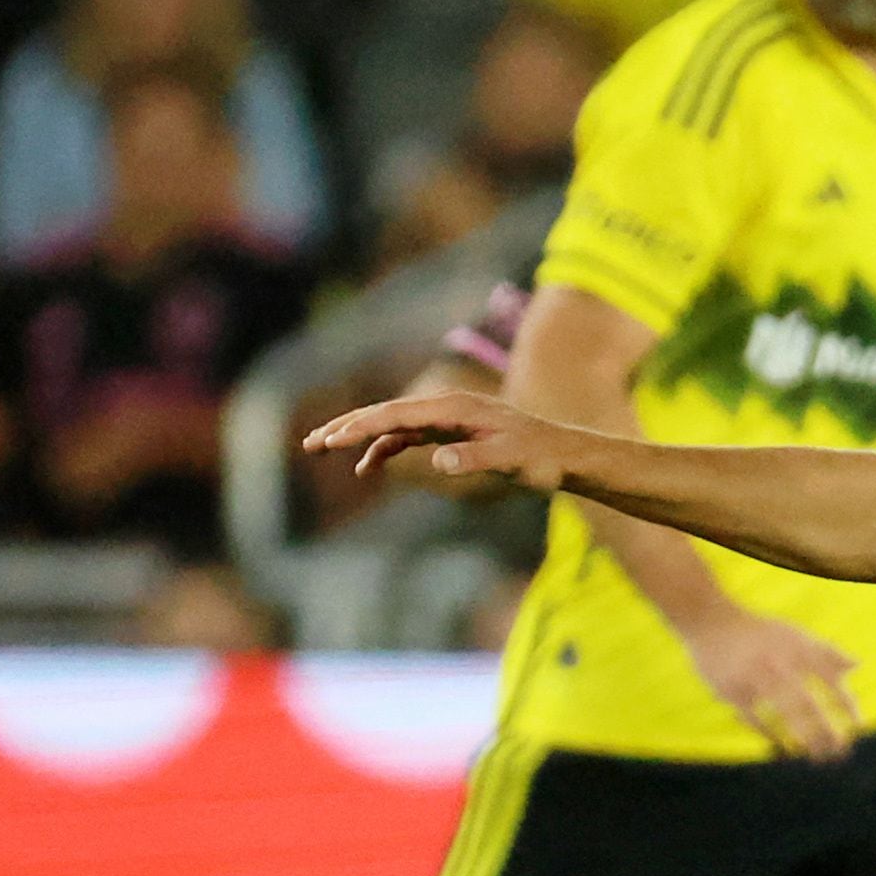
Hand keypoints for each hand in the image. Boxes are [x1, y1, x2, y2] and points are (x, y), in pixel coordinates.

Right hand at [301, 387, 567, 489]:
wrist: (566, 454)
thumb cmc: (542, 458)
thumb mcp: (511, 461)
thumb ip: (474, 459)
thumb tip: (437, 462)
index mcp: (455, 408)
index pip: (397, 414)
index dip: (361, 427)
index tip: (332, 441)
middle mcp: (446, 406)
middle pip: (386, 412)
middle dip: (346, 427)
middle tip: (309, 444)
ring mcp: (446, 418)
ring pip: (392, 423)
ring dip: (359, 437)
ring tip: (324, 452)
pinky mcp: (450, 432)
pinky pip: (407, 437)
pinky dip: (384, 449)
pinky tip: (366, 468)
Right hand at [683, 602, 864, 757]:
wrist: (711, 620)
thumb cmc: (760, 633)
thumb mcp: (795, 635)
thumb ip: (827, 652)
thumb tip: (858, 665)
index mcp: (798, 648)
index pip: (831, 681)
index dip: (847, 706)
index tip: (860, 729)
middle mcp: (779, 662)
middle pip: (808, 704)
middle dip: (826, 732)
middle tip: (840, 752)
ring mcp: (754, 677)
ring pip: (783, 714)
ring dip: (804, 738)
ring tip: (817, 755)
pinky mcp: (732, 690)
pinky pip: (755, 719)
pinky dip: (770, 734)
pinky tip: (783, 746)